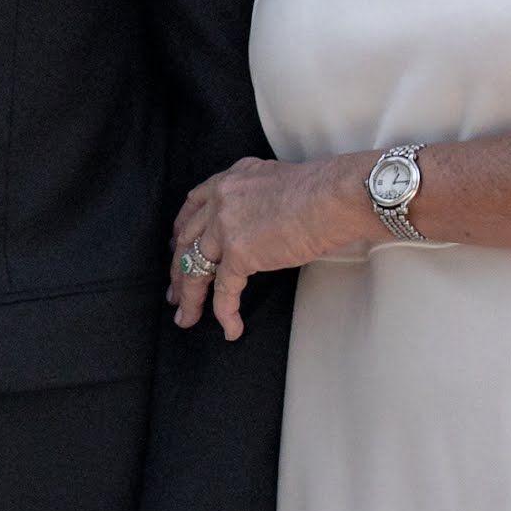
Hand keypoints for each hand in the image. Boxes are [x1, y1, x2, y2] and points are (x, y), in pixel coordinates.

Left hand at [164, 151, 367, 342]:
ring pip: (195, 268)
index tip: (176, 248)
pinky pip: (224, 291)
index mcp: (228, 181)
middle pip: (187, 241)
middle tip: (174, 292)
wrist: (336, 196)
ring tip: (185, 318)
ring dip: (189, 297)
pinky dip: (225, 313)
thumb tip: (264, 218)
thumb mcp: (276, 181)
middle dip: (178, 269)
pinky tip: (229, 329)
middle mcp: (220, 202)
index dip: (182, 232)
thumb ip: (258, 198)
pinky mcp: (240, 254)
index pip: (193, 208)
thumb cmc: (324, 189)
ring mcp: (226, 228)